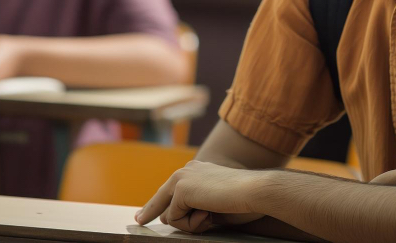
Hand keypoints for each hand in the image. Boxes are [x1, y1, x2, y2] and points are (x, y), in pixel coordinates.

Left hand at [135, 161, 264, 233]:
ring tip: (211, 215)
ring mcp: (182, 178)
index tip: (141, 216)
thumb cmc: (243, 201)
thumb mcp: (214, 206)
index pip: (170, 191)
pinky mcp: (180, 189)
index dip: (154, 205)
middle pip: (161, 200)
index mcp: (197, 171)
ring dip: (189, 224)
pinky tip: (209, 213)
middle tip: (154, 219)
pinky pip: (174, 219)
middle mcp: (186, 170)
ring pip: (170, 214)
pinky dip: (190, 224)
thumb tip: (167, 217)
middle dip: (160, 215)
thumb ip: (194, 209)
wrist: (254, 190)